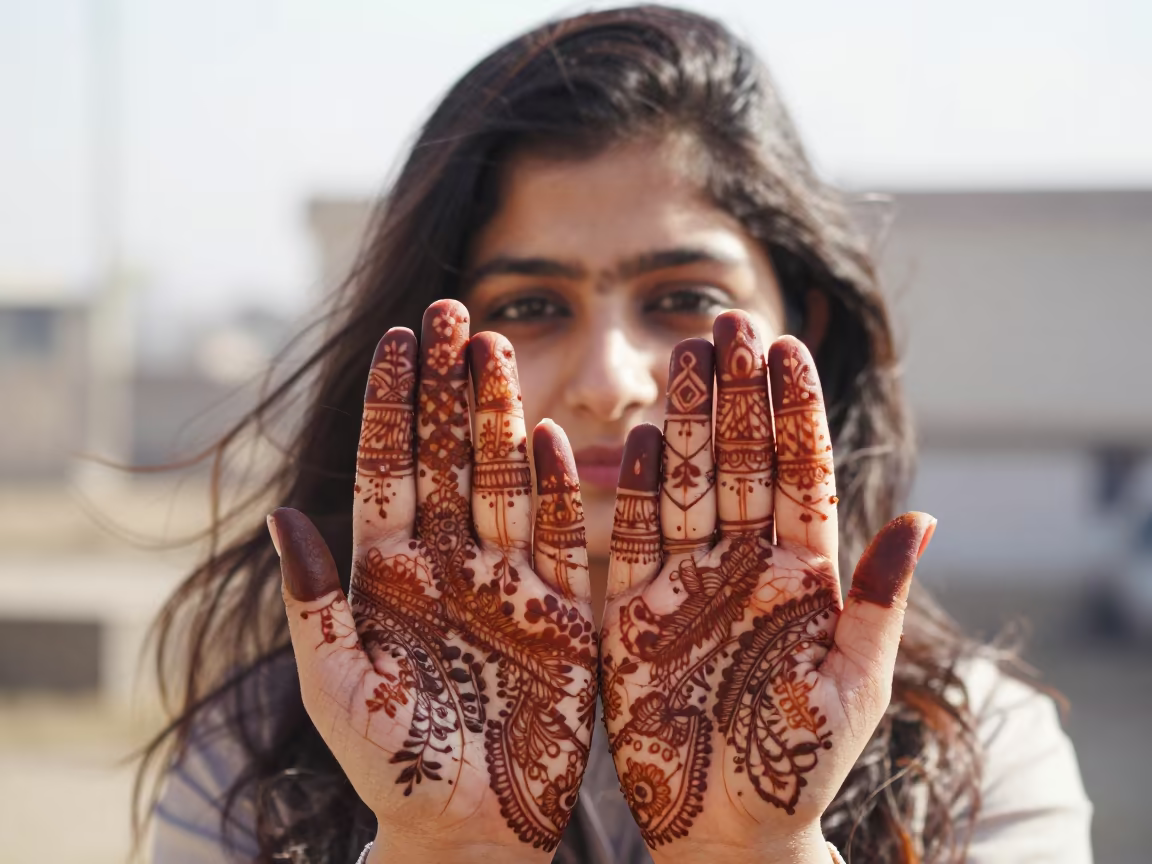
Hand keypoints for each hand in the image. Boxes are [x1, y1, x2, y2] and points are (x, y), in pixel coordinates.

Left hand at [270, 300, 596, 859]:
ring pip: (501, 480)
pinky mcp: (558, 614)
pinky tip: (551, 438)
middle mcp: (447, 565)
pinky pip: (557, 538)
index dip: (391, 406)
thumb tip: (283, 518)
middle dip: (445, 385)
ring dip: (499, 416)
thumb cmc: (394, 770)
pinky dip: (556, 489)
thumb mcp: (342, 690)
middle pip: (447, 457)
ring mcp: (505, 583)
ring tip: (495, 348)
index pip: (387, 470)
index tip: (395, 339)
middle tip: (451, 310)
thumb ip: (317, 606)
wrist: (472, 830)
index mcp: (388, 577)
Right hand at [600, 313, 935, 861]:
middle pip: (740, 462)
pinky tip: (642, 437)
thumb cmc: (799, 765)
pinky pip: (634, 538)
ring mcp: (688, 584)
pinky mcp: (636, 612)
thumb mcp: (851, 682)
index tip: (786, 346)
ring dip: (689, 421)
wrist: (725, 826)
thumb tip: (925, 516)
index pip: (800, 476)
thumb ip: (877, 600)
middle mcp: (744, 566)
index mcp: (803, 577)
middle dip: (737, 394)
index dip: (794, 412)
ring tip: (687, 356)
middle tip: (727, 321)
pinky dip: (633, 489)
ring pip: (688, 484)